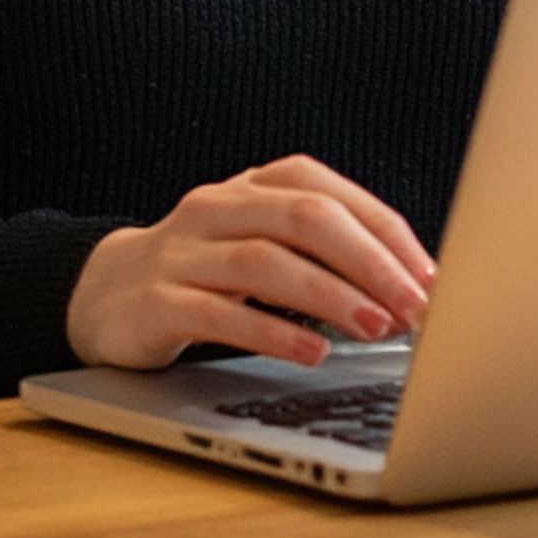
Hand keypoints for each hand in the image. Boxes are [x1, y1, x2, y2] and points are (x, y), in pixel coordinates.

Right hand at [65, 154, 436, 371]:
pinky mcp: (158, 300)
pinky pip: (217, 313)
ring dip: (328, 295)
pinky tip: (312, 352)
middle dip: (368, 262)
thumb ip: (324, 254)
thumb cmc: (208, 270)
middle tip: (414, 307)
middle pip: (303, 217)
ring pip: (263, 262)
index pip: (328, 192)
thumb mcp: (264, 245)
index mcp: (254, 184)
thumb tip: (411, 288)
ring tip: (375, 328)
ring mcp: (184, 250)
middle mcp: (218, 205)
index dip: (386, 233)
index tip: (432, 277)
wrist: (106, 292)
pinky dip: (270, 332)